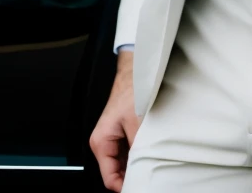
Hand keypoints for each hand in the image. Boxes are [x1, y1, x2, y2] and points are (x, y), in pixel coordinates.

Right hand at [90, 51, 141, 191]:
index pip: (110, 178)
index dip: (126, 186)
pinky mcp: (122, 133)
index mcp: (101, 142)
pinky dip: (138, 155)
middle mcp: (104, 142)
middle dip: (131, 176)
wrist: (136, 70)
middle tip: (149, 180)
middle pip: (116, 172)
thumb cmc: (132, 89)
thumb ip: (138, 148)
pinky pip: (128, 152)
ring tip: (151, 166)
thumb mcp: (137, 122)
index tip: (141, 187)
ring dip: (136, 165)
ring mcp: (113, 138)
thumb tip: (143, 168)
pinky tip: (150, 154)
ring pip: (123, 163)